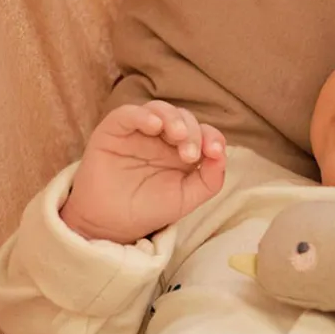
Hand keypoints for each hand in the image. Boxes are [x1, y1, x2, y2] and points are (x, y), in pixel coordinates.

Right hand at [60, 101, 226, 243]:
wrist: (112, 224)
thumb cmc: (149, 209)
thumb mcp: (187, 198)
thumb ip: (210, 179)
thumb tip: (222, 155)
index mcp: (183, 150)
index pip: (204, 132)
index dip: (212, 137)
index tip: (214, 152)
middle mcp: (162, 137)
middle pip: (184, 118)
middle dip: (193, 132)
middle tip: (190, 155)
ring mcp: (138, 131)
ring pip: (160, 109)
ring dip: (173, 118)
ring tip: (178, 136)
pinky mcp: (114, 130)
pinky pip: (128, 113)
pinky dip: (142, 115)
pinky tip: (153, 125)